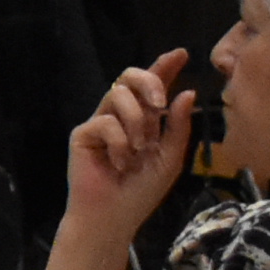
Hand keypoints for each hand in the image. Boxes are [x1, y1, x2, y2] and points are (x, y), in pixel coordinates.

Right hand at [65, 49, 201, 234]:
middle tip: (159, 101)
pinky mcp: (83, 134)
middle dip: (148, 81)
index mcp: (144, 120)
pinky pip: (104, 123)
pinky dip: (119, 143)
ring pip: (117, 95)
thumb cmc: (142, 190)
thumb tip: (186, 92)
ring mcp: (100, 123)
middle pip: (128, 77)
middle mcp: (121, 116)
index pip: (153, 87)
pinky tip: (119, 163)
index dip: (164, 67)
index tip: (181, 53)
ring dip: (136, 121)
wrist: (114, 216)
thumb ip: (177, 127)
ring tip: (139, 149)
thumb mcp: (171, 158)